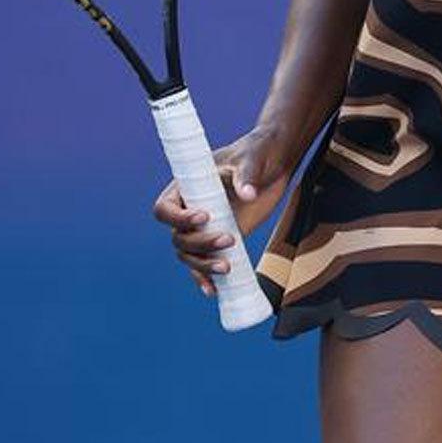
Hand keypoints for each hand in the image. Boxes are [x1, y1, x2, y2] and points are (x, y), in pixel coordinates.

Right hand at [152, 123, 293, 299]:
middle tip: (229, 237)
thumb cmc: (259, 152)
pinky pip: (205, 264)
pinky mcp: (222, 238)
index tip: (204, 216)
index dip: (178, 218)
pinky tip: (215, 290)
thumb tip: (247, 194)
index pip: (165, 208)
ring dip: (203, 265)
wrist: (276, 162)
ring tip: (227, 267)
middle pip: (178, 238)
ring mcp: (206, 227)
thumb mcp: (253, 158)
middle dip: (200, 244)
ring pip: (189, 255)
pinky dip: (206, 278)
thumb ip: (248, 174)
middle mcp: (191, 209)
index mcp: (187, 185)